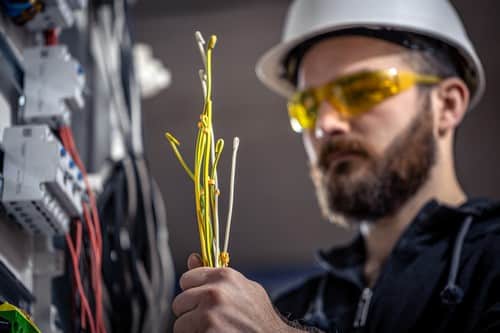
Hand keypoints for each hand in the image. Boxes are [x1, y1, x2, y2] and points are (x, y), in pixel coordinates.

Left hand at [172, 253, 298, 332]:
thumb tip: (192, 258)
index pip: (186, 280)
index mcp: (223, 276)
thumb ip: (215, 274)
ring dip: (192, 330)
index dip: (193, 292)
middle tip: (210, 320)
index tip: (202, 301)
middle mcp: (214, 293)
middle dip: (190, 313)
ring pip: (180, 324)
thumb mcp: (243, 288)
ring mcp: (209, 316)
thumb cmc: (259, 316)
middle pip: (179, 303)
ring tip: (213, 330)